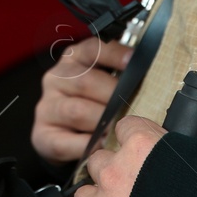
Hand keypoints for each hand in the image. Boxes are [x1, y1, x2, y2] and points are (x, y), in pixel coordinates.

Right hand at [31, 36, 131, 163]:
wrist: (66, 137)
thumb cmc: (94, 106)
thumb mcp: (104, 85)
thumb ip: (121, 78)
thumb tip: (153, 80)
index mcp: (74, 59)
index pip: (92, 49)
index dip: (113, 54)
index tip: (133, 61)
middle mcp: (56, 79)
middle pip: (85, 81)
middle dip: (113, 96)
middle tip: (133, 107)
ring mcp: (47, 107)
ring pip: (76, 111)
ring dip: (102, 122)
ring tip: (120, 130)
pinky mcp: (43, 134)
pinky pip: (66, 141)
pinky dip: (87, 145)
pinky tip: (101, 147)